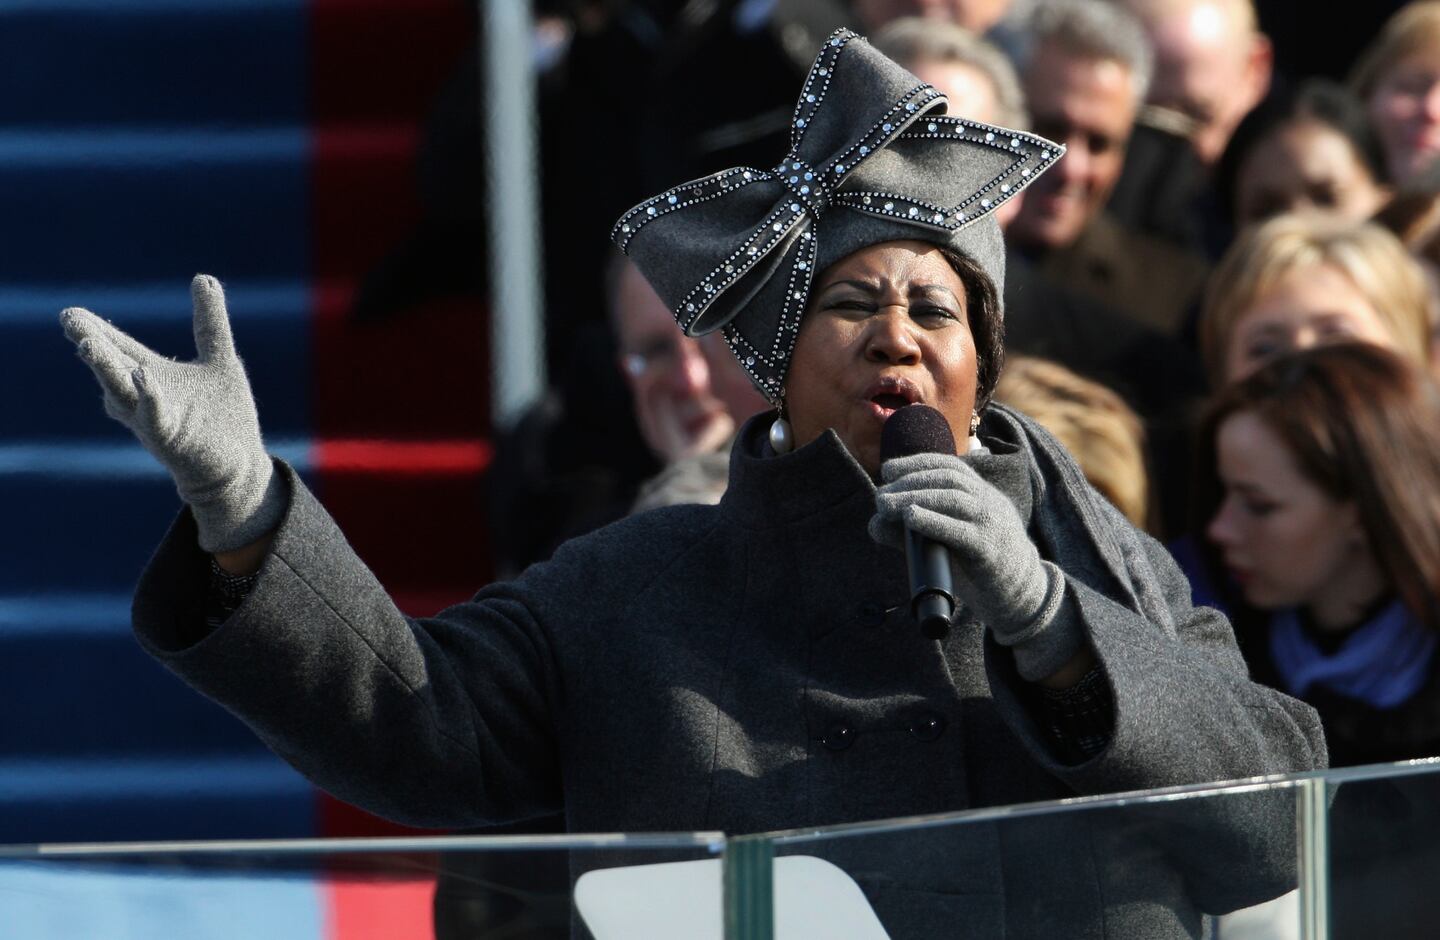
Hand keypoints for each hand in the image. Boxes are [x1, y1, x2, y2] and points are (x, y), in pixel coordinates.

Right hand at [60, 275, 283, 552]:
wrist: (239, 465)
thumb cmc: (223, 416)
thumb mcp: (221, 360)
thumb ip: (210, 322)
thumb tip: (204, 277)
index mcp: (153, 375)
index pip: (120, 348)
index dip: (98, 331)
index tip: (71, 314)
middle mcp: (145, 397)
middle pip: (112, 367)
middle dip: (93, 346)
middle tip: (72, 323)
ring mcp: (155, 419)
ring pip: (122, 393)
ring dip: (107, 369)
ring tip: (89, 345)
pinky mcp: (172, 439)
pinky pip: (155, 418)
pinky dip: (149, 398)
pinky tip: (144, 378)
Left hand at [869, 452, 1062, 642]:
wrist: (1022, 594)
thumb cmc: (979, 564)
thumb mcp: (948, 540)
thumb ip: (913, 531)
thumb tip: (874, 523)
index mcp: (981, 495)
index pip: (948, 466)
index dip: (916, 462)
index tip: (887, 469)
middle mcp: (987, 503)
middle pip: (948, 478)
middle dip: (910, 480)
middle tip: (880, 495)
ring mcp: (991, 525)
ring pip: (954, 499)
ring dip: (915, 496)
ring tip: (885, 504)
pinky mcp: (989, 551)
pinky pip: (961, 532)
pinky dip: (933, 521)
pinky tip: (910, 518)